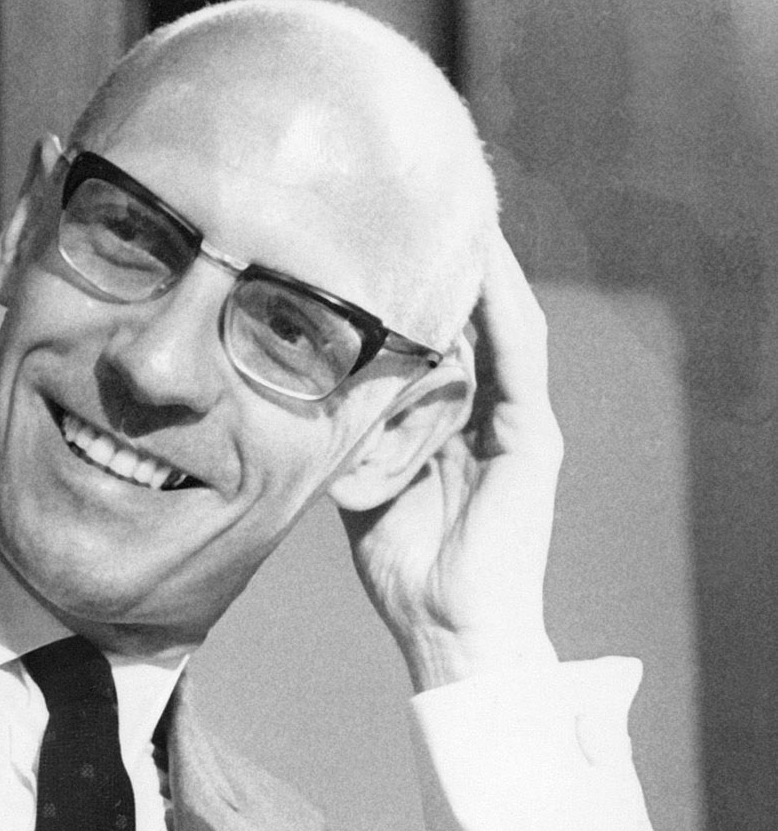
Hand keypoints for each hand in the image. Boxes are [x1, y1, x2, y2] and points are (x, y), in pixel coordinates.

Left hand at [340, 234, 563, 690]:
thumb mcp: (361, 487)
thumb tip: (295, 397)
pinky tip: (485, 263)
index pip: (436, 339)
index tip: (378, 235)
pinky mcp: (534, 439)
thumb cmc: (405, 572)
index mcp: (450, 424)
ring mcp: (517, 423)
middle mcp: (487, 414)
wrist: (448, 633)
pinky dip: (503, 309)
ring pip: (501, 324)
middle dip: (449, 261)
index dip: (414, 288)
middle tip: (415, 197)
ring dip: (482, 266)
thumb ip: (346, 438)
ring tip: (458, 205)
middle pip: (471, 320)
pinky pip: (520, 358)